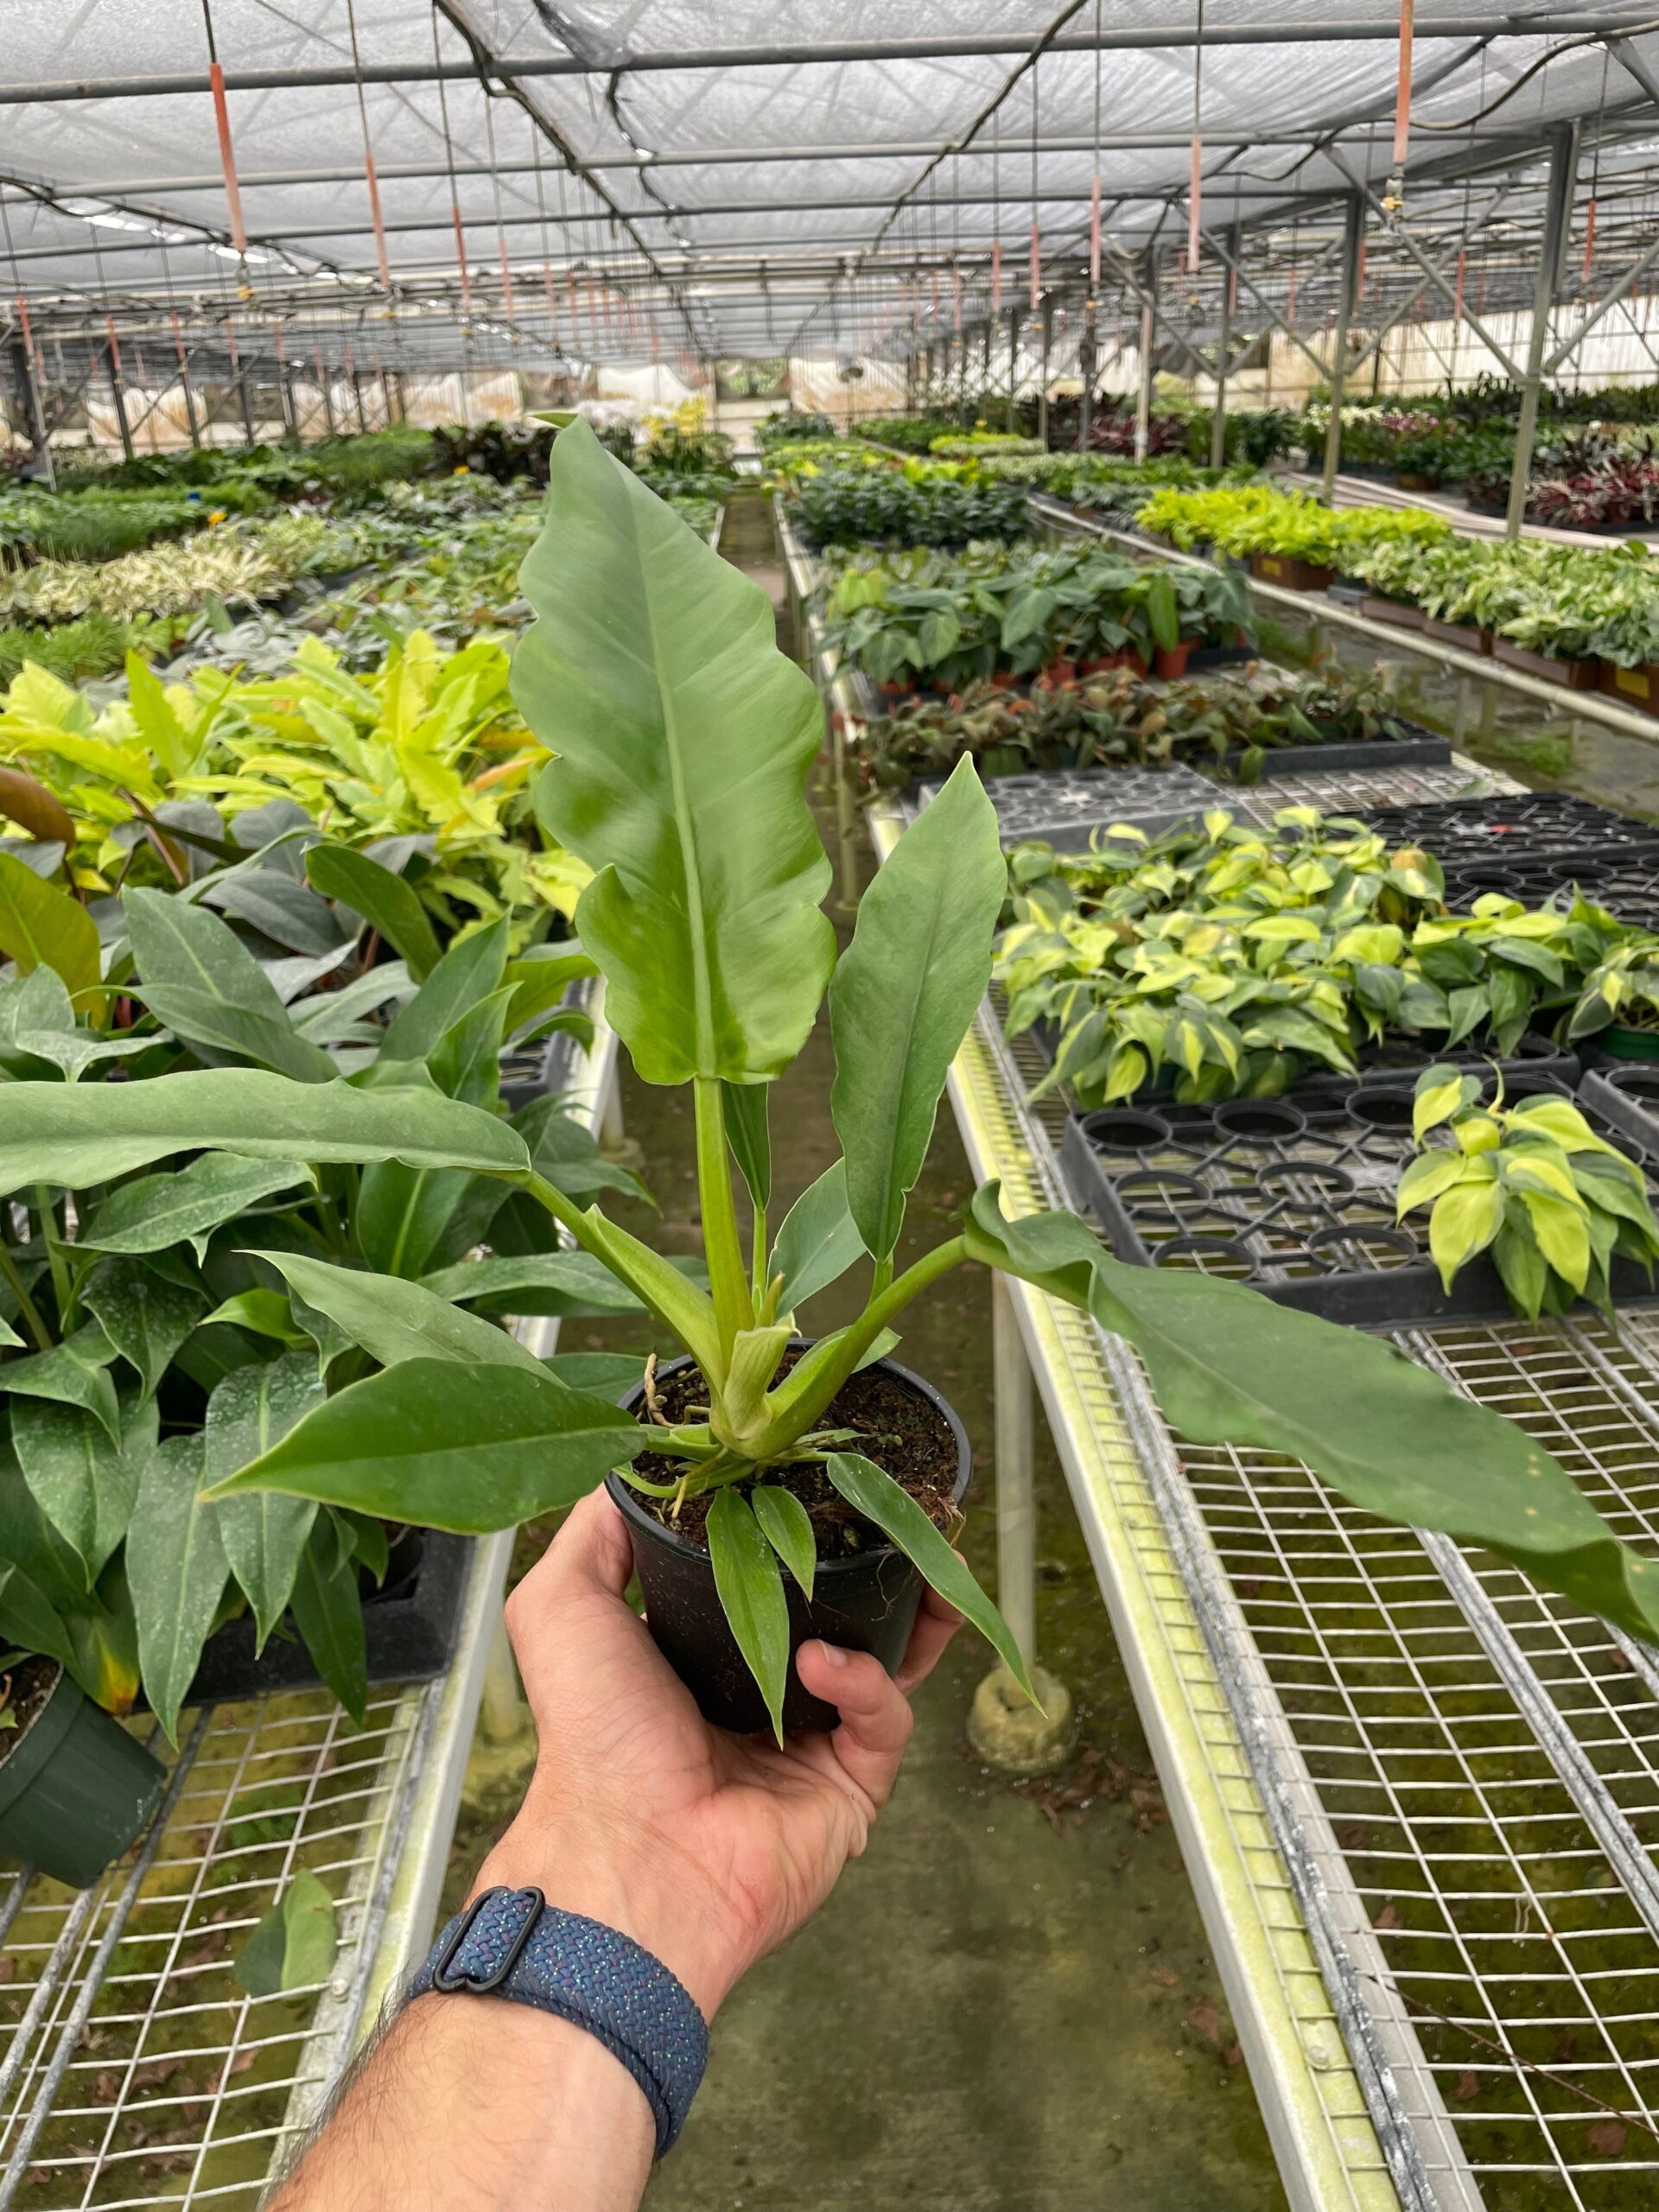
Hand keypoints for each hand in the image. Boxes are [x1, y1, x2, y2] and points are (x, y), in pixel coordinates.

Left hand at [477, 1488, 962, 2018]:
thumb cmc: (592, 1738)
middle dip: (881, 1569)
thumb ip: (596, 1534)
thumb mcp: (564, 1608)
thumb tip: (634, 1470)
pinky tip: (824, 1663)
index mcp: (702, 1658)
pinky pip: (884, 1717)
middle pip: (843, 1616)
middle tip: (903, 1521)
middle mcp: (764, 1697)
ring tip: (918, 1570)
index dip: (799, 1533)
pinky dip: (864, 1680)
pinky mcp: (852, 1788)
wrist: (631, 1856)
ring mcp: (813, 1744)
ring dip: (910, 1614)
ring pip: (888, 1662)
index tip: (822, 1484)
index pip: (767, 1580)